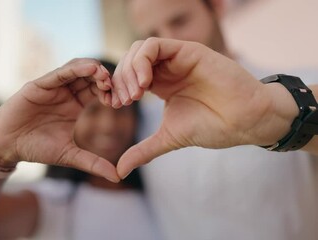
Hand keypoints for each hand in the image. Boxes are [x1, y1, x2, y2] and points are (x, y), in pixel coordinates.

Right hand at [0, 58, 119, 181]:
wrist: (8, 147)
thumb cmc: (36, 148)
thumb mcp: (70, 155)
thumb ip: (93, 163)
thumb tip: (118, 177)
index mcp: (75, 105)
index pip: (97, 91)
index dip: (109, 92)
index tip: (121, 100)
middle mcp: (65, 93)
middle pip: (90, 78)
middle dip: (104, 79)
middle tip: (114, 85)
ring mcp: (53, 87)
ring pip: (77, 70)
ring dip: (92, 70)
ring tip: (104, 75)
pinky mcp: (39, 85)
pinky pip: (60, 73)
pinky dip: (75, 69)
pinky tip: (90, 69)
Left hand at [107, 38, 296, 177]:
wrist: (245, 121)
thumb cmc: (212, 126)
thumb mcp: (168, 138)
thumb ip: (143, 151)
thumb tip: (120, 171)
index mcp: (160, 84)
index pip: (127, 75)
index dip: (115, 88)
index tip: (115, 106)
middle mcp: (166, 69)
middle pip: (128, 60)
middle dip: (119, 79)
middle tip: (124, 101)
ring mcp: (177, 58)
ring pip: (139, 49)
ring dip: (129, 70)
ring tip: (135, 94)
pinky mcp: (189, 51)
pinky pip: (155, 45)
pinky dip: (142, 61)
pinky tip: (145, 83)